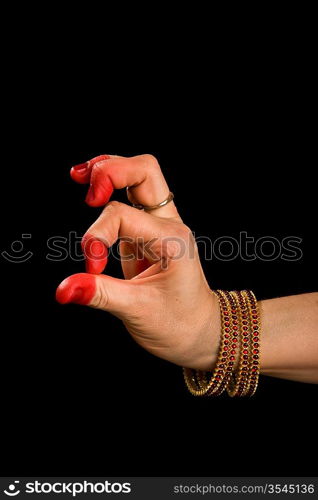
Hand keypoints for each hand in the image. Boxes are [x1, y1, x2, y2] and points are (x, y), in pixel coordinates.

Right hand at [56, 154, 219, 369]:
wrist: (200, 334)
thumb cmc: (178, 324)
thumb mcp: (137, 311)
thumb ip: (100, 294)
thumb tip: (63, 290)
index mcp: (171, 238)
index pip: (121, 215)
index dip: (97, 237)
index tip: (92, 269)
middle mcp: (167, 224)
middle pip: (145, 171)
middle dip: (111, 171)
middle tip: (87, 193)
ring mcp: (158, 226)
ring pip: (139, 176)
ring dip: (110, 171)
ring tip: (80, 176)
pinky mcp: (146, 233)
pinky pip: (129, 198)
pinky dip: (110, 189)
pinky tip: (90, 191)